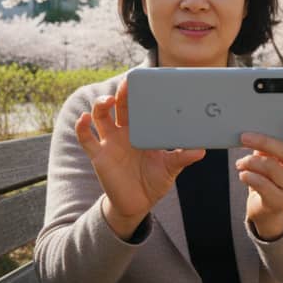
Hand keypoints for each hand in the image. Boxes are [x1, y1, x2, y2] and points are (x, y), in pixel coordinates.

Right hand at [75, 79, 204, 237]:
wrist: (137, 204)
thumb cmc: (155, 180)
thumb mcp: (171, 167)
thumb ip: (183, 157)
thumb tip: (201, 150)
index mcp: (143, 129)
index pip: (141, 105)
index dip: (142, 91)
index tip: (149, 78)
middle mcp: (125, 131)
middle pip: (121, 105)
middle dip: (124, 92)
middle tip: (129, 82)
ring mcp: (110, 141)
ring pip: (101, 115)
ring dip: (101, 104)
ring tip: (109, 100)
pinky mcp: (99, 155)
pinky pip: (86, 138)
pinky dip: (81, 127)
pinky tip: (84, 118)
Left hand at [236, 120, 282, 240]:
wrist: (269, 208)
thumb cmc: (269, 176)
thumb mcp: (271, 158)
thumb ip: (269, 145)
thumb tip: (255, 130)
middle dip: (263, 142)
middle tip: (244, 137)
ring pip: (271, 167)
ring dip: (250, 162)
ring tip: (240, 163)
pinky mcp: (281, 201)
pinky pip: (262, 184)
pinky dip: (249, 176)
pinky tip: (243, 175)